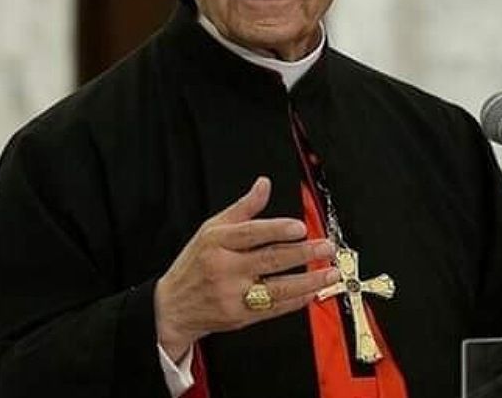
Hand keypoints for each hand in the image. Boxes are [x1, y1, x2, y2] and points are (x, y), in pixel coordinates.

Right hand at [153, 176, 339, 360]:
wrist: (172, 307)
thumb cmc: (194, 265)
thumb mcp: (210, 228)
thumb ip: (243, 208)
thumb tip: (263, 185)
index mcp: (217, 242)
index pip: (251, 233)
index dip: (277, 229)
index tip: (300, 227)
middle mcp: (225, 268)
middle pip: (269, 259)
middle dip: (303, 253)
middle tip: (326, 247)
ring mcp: (233, 294)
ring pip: (277, 288)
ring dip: (308, 281)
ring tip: (330, 272)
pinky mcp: (240, 317)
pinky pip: (274, 309)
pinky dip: (296, 301)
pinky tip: (312, 292)